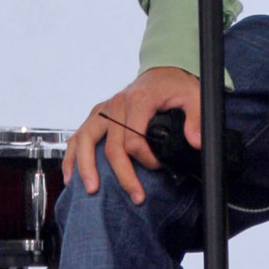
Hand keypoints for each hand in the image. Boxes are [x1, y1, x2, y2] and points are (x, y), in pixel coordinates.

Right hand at [63, 65, 200, 203]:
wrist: (162, 71)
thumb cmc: (175, 85)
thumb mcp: (194, 96)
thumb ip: (196, 119)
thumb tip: (195, 142)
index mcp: (138, 100)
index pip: (135, 139)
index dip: (147, 160)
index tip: (159, 168)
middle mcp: (116, 104)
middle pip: (111, 146)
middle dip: (123, 175)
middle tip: (136, 196)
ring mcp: (103, 109)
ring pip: (85, 140)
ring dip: (86, 167)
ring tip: (92, 190)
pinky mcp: (97, 115)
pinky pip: (77, 136)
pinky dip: (72, 157)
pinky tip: (72, 176)